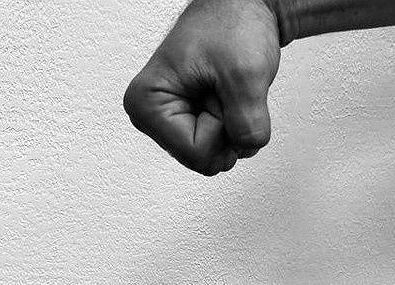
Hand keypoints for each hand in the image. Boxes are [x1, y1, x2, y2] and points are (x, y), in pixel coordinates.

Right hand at [123, 0, 280, 175]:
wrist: (241, 6)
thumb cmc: (230, 25)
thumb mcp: (245, 74)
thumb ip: (248, 123)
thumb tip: (247, 148)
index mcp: (146, 104)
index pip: (196, 153)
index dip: (222, 126)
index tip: (218, 89)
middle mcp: (151, 117)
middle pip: (203, 159)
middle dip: (227, 128)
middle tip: (222, 89)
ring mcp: (169, 121)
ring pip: (214, 155)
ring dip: (232, 125)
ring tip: (223, 88)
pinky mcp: (188, 121)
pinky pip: (219, 147)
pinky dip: (234, 124)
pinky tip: (224, 95)